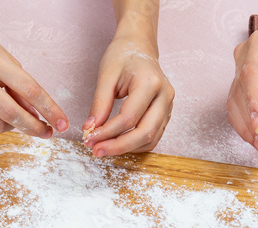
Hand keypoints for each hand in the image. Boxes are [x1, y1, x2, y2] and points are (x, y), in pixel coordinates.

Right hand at [0, 30, 67, 136]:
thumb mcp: (5, 61)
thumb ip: (21, 88)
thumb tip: (36, 117)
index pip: (29, 89)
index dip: (49, 109)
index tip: (62, 123)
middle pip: (11, 113)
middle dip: (33, 126)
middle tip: (46, 132)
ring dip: (11, 125)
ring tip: (9, 112)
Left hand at [82, 36, 173, 156]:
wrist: (139, 46)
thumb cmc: (122, 56)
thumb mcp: (106, 75)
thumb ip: (99, 103)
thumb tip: (90, 129)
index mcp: (150, 82)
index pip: (129, 118)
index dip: (108, 132)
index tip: (89, 138)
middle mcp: (165, 96)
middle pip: (145, 133)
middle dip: (119, 146)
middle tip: (97, 151)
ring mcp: (168, 106)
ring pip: (151, 139)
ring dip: (127, 148)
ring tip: (104, 148)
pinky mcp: (166, 114)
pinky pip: (153, 137)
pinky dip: (135, 144)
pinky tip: (118, 142)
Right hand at [227, 9, 257, 155]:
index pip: (250, 76)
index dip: (253, 104)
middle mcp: (245, 57)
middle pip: (239, 95)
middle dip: (251, 124)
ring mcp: (241, 71)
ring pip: (235, 106)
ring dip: (247, 130)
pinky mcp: (245, 86)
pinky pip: (240, 110)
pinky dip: (248, 126)